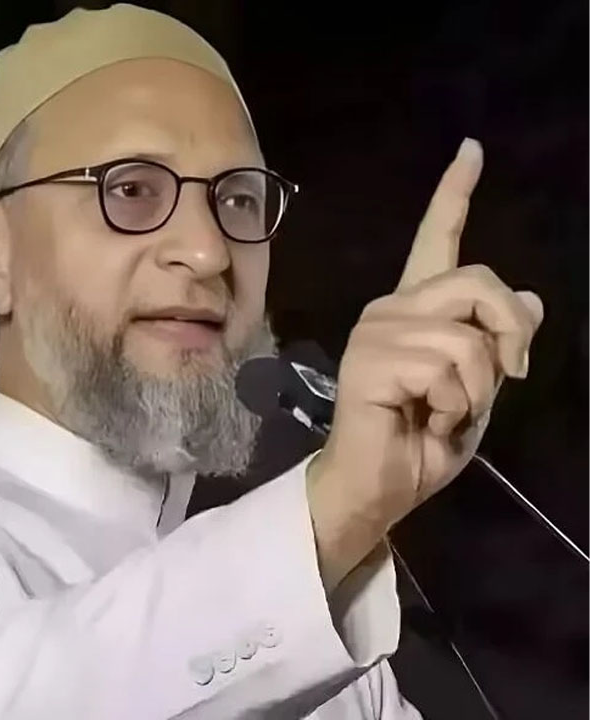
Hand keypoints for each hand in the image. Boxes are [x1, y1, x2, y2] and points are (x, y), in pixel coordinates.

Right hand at [306, 139, 544, 591]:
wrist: (380, 486)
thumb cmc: (424, 442)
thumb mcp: (480, 389)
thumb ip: (498, 344)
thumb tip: (530, 299)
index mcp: (416, 309)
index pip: (437, 240)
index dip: (455, 194)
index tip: (471, 150)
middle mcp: (391, 307)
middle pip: (477, 281)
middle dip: (508, 335)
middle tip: (505, 377)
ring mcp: (376, 330)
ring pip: (467, 336)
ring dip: (477, 388)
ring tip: (445, 412)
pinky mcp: (369, 358)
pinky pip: (445, 365)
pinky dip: (455, 403)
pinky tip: (425, 418)